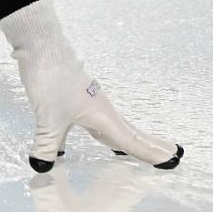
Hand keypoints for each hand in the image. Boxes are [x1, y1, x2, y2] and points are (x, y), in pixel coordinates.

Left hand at [0, 0, 181, 171]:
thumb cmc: (51, 78)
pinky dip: (99, 133)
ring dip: (124, 140)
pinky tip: (89, 136)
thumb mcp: (47, 118)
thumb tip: (42, 166)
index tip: (172, 160)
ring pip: (111, 126)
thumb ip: (46, 145)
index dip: (150, 154)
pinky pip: (93, 121)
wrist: (41, 44)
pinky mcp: (73, 96)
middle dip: (147, 146)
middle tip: (170, 155)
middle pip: (129, 132)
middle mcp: (101, 109)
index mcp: (103, 116)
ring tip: (131, 151)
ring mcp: (88, 101)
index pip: (131, 141)